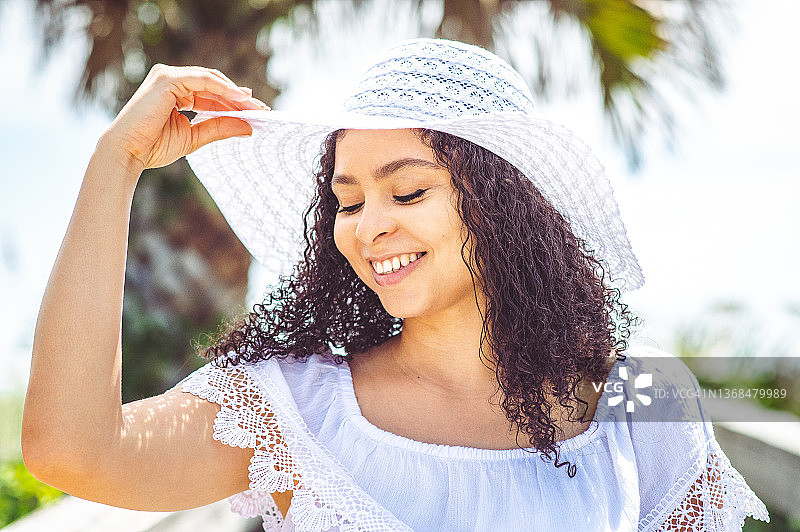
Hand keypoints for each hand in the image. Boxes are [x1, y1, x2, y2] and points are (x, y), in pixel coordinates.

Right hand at [101, 64, 267, 171]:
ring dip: (234, 94)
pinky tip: (240, 99)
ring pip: (211, 80)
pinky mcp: (167, 79)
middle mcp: (172, 80)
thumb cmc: (154, 147)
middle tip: (262, 109)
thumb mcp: (195, 136)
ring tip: (254, 107)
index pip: (211, 93)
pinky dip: (223, 89)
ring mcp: (168, 76)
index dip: (234, 102)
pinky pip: (203, 80)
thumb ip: (219, 128)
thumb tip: (249, 127)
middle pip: (214, 85)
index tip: (256, 112)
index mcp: (176, 92)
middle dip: (239, 97)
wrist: (128, 152)